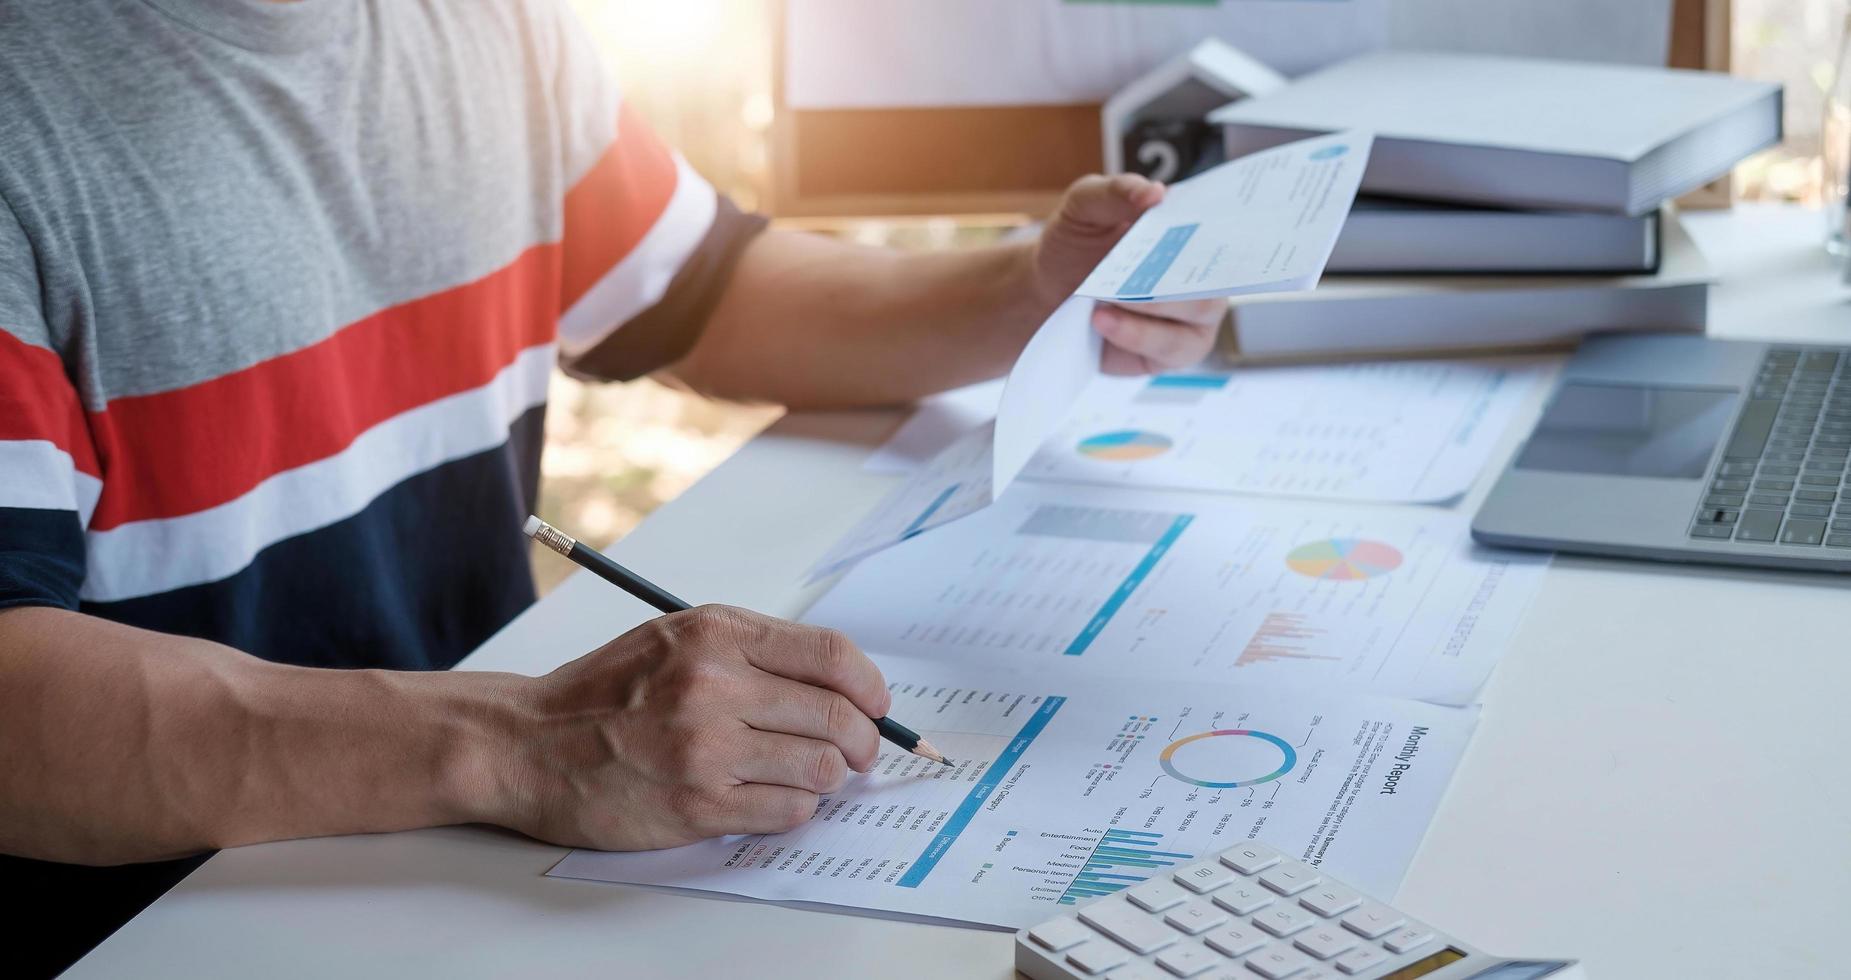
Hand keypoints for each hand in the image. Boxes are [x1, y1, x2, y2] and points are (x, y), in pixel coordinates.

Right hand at [492, 605, 890, 850]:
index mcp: (716, 635)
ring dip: (827, 776)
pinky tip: (771, 797)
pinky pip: (786, 811)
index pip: (830, 654)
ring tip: (807, 773)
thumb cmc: (605, 693)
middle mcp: (714, 685)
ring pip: (820, 767)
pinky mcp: (697, 804)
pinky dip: (793, 807)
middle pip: (836, 715)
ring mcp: (706, 748)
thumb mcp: (677, 638)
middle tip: (859, 751)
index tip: (877, 704)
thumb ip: (754, 652)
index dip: (870, 685)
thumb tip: (840, 683)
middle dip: (864, 739)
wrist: (528, 744)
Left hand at [1031, 174, 1225, 374]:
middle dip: (1180, 273)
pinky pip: (1168, 348)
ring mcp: (1192, 317)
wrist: (1046, 293)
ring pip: (1198, 313)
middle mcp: (1202, 274)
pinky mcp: (1171, 352)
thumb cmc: (1076, 243)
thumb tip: (1155, 192)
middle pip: (1217, 276)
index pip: (1226, 228)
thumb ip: (1116, 192)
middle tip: (1141, 272)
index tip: (1207, 226)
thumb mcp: (1084, 207)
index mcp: (1191, 232)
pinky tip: (1103, 321)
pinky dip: (1136, 335)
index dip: (1229, 228)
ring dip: (1152, 306)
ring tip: (1104, 303)